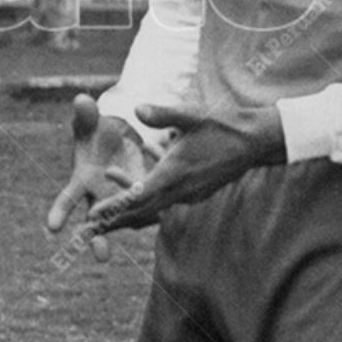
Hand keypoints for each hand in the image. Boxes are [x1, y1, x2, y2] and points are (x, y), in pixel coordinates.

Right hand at [44, 93, 149, 260]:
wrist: (113, 136)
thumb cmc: (94, 129)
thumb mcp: (89, 121)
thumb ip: (85, 115)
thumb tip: (81, 100)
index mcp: (81, 178)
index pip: (68, 197)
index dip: (60, 212)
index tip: (52, 228)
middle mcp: (97, 194)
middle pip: (95, 219)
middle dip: (97, 237)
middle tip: (101, 257)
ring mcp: (117, 198)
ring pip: (120, 221)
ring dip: (128, 235)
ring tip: (132, 252)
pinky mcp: (137, 195)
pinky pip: (143, 207)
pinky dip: (149, 213)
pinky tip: (162, 216)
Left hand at [82, 103, 284, 235]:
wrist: (256, 141)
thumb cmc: (223, 125)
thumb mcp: (191, 115)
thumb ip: (163, 114)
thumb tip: (137, 109)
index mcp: (175, 174)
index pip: (138, 195)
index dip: (113, 206)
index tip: (91, 216)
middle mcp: (181, 190)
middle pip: (140, 211)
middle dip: (113, 221)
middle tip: (85, 231)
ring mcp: (189, 194)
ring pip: (152, 209)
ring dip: (126, 213)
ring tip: (101, 219)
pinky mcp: (194, 192)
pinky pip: (164, 200)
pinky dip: (145, 200)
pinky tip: (131, 186)